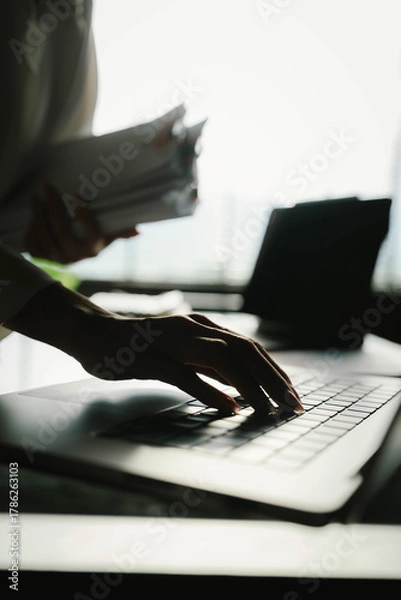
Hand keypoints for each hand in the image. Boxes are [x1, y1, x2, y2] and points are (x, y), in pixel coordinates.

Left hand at [24, 183, 138, 263]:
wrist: (72, 253)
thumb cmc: (92, 238)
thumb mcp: (107, 234)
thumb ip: (121, 231)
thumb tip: (137, 231)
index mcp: (93, 250)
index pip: (92, 235)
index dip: (84, 216)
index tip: (77, 195)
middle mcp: (75, 258)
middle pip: (62, 233)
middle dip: (54, 208)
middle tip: (49, 188)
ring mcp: (56, 260)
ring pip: (44, 238)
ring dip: (38, 215)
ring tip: (37, 198)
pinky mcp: (42, 258)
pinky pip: (33, 246)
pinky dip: (31, 230)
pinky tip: (33, 216)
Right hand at [77, 311, 303, 415]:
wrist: (96, 333)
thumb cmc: (140, 347)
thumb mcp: (184, 353)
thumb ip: (210, 364)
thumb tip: (241, 386)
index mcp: (204, 328)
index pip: (250, 347)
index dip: (274, 370)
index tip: (292, 395)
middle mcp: (195, 329)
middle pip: (245, 350)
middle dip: (273, 379)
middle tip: (293, 406)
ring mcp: (174, 341)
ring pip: (223, 359)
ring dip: (250, 385)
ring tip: (269, 409)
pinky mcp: (152, 357)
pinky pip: (186, 374)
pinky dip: (210, 391)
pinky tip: (228, 408)